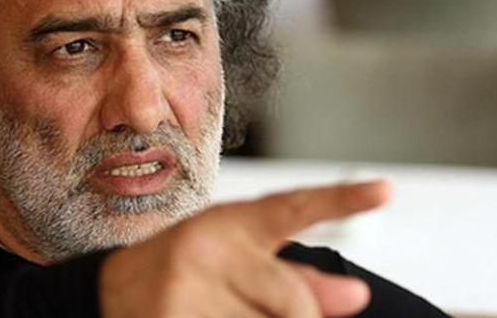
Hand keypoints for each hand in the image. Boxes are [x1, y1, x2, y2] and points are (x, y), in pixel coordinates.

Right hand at [99, 180, 390, 317]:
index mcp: (227, 223)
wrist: (111, 292)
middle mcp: (205, 249)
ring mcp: (184, 293)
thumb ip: (296, 277)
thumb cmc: (184, 270)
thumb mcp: (234, 257)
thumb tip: (358, 295)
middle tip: (261, 309)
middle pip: (294, 303)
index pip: (291, 208)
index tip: (386, 190)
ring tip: (226, 307)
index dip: (341, 200)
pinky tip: (214, 316)